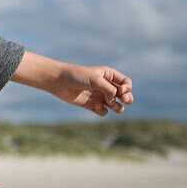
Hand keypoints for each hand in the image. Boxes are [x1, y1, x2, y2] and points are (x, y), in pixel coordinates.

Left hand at [12, 52, 133, 116]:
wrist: (59, 82)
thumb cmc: (77, 76)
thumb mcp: (96, 80)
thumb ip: (109, 90)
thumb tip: (116, 101)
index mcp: (108, 75)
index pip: (126, 83)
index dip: (127, 88)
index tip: (121, 91)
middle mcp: (105, 86)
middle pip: (125, 95)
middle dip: (127, 99)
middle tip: (123, 100)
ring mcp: (99, 96)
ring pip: (116, 105)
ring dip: (117, 107)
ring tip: (112, 105)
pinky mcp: (92, 105)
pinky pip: (103, 112)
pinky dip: (103, 111)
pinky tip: (97, 107)